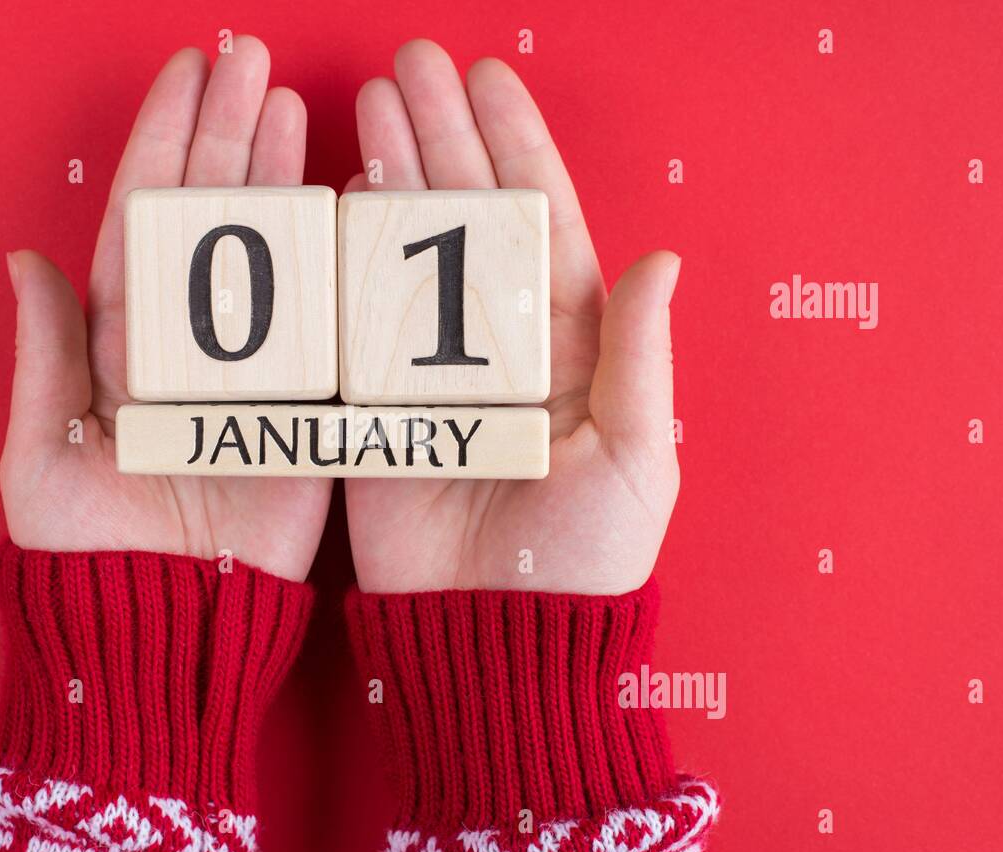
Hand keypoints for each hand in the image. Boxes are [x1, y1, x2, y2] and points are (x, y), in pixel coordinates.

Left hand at [0, 37, 330, 580]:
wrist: (165, 625)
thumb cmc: (88, 551)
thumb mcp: (42, 456)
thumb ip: (48, 359)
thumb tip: (26, 258)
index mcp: (120, 344)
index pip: (143, 221)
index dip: (164, 147)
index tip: (186, 77)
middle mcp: (189, 343)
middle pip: (210, 220)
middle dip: (227, 136)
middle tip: (249, 60)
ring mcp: (252, 368)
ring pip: (269, 257)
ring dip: (278, 180)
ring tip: (292, 107)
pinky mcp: (304, 408)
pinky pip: (325, 327)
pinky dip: (336, 266)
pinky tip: (344, 201)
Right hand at [344, 40, 680, 594]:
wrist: (495, 635)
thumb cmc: (584, 557)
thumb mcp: (635, 456)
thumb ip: (639, 355)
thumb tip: (661, 257)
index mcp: (569, 344)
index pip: (541, 222)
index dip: (515, 147)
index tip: (487, 79)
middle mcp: (499, 342)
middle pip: (468, 218)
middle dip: (441, 137)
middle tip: (410, 65)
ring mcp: (432, 367)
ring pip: (409, 251)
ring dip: (392, 176)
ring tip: (372, 104)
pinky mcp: (377, 404)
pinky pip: (358, 317)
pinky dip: (347, 258)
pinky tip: (340, 196)